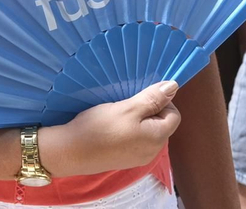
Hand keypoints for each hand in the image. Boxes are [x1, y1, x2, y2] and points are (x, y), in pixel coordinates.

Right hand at [47, 81, 180, 176]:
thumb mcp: (128, 107)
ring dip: (137, 121)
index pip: (174, 115)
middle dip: (148, 111)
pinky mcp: (125, 160)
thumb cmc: (100, 127)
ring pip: (147, 133)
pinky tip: (111, 128)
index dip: (161, 101)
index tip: (139, 96)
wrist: (71, 151)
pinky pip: (135, 141)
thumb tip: (174, 86)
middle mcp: (153, 151)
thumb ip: (152, 98)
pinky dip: (128, 132)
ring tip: (117, 115)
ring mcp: (139, 158)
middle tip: (126, 104)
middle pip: (161, 125)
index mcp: (158, 137)